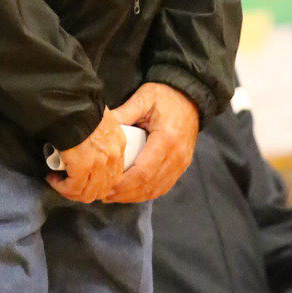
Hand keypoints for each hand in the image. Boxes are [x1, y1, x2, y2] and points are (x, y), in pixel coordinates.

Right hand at [46, 107, 124, 202]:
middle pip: (103, 188)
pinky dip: (61, 188)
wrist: (70, 101)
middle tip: (69, 183)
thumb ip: (100, 131)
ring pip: (88, 194)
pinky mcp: (82, 167)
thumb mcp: (100, 117)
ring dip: (72, 191)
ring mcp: (99, 163)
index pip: (114, 175)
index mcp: (118, 143)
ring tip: (59, 182)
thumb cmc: (80, 105)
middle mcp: (112, 156)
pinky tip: (53, 179)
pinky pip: (73, 189)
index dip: (97, 181)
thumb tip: (88, 140)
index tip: (82, 176)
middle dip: (85, 190)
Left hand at [104, 82, 198, 202]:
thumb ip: (123, 113)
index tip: (105, 186)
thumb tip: (101, 128)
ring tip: (113, 196)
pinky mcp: (182, 165)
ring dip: (134, 197)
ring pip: (156, 190)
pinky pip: (164, 186)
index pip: (143, 172)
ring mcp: (181, 163)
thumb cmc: (165, 95)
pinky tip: (131, 193)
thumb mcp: (143, 98)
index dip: (123, 184)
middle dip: (125, 194)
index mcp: (166, 140)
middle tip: (103, 194)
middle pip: (148, 185)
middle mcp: (177, 156)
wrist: (190, 96)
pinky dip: (146, 193)